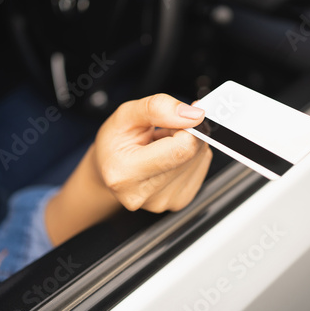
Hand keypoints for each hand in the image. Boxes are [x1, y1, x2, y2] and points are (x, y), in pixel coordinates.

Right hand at [45, 94, 211, 244]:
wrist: (108, 168)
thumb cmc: (114, 143)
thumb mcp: (125, 114)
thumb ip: (158, 108)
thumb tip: (193, 115)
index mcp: (126, 173)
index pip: (182, 148)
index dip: (188, 126)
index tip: (179, 117)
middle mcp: (144, 194)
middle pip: (193, 153)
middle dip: (187, 134)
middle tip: (165, 131)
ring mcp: (163, 201)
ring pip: (200, 160)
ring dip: (188, 145)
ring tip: (163, 145)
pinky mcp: (178, 202)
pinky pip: (201, 170)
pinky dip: (191, 158)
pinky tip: (170, 157)